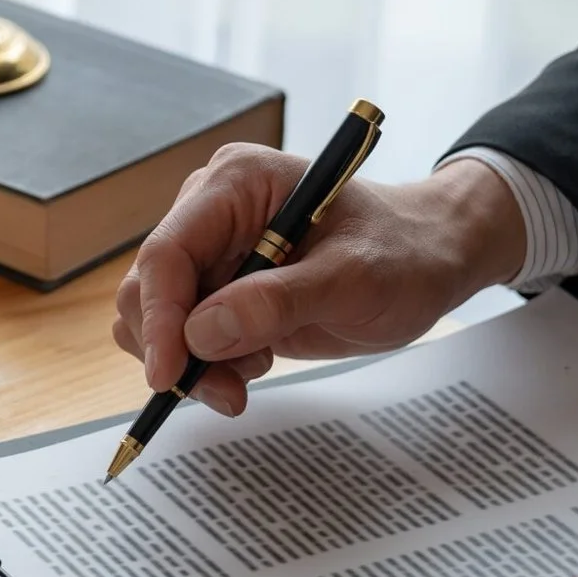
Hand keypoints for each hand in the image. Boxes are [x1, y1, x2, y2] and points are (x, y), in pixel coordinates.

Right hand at [113, 149, 525, 414]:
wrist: (427, 262)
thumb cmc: (404, 254)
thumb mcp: (354, 278)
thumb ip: (278, 302)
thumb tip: (200, 334)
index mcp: (236, 183)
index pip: (168, 250)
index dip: (159, 315)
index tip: (168, 375)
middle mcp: (209, 211)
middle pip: (149, 288)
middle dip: (175, 349)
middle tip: (226, 393)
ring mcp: (211, 251)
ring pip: (156, 319)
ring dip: (192, 363)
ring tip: (251, 376)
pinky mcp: (218, 289)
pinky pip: (181, 336)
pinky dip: (206, 365)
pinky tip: (256, 364)